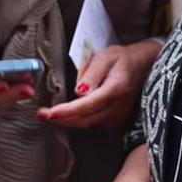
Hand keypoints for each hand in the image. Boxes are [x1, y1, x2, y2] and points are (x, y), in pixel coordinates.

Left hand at [38, 39, 161, 129]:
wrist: (140, 66)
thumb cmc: (120, 59)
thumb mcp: (105, 56)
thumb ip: (92, 73)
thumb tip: (79, 91)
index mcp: (116, 88)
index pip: (89, 104)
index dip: (68, 111)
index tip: (50, 113)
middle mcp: (118, 106)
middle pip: (86, 119)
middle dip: (62, 119)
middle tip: (41, 114)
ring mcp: (118, 116)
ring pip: (88, 124)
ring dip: (68, 121)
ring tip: (49, 114)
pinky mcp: (115, 120)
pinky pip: (93, 123)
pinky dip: (78, 120)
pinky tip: (66, 115)